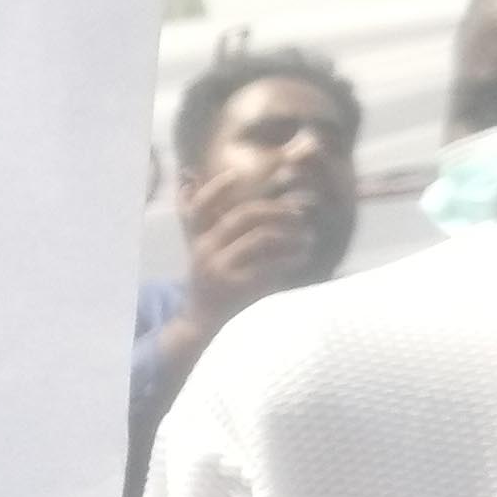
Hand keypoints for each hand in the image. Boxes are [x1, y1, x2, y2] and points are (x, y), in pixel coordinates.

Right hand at [177, 184, 319, 323]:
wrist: (202, 320)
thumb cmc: (209, 279)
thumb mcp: (198, 248)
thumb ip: (199, 220)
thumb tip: (189, 180)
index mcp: (198, 239)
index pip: (201, 207)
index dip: (216, 189)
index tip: (236, 176)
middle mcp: (205, 250)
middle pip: (243, 216)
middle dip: (276, 210)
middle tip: (299, 212)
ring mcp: (220, 269)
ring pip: (262, 238)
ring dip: (291, 234)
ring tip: (307, 237)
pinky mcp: (237, 286)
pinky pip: (270, 264)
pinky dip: (291, 258)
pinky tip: (302, 256)